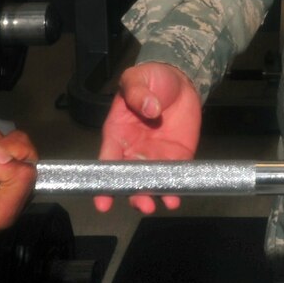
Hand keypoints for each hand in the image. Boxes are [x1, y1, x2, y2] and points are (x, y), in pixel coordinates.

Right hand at [98, 61, 202, 213]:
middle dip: (135, 194)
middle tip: (142, 204)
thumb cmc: (151, 79)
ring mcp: (156, 156)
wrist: (180, 80)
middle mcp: (134, 150)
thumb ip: (137, 92)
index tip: (103, 202)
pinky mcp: (177, 156)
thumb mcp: (137, 78)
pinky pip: (175, 175)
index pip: (107, 161)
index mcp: (118, 134)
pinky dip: (175, 187)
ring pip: (152, 181)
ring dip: (155, 194)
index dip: (104, 182)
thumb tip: (150, 108)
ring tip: (162, 204)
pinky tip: (177, 196)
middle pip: (130, 178)